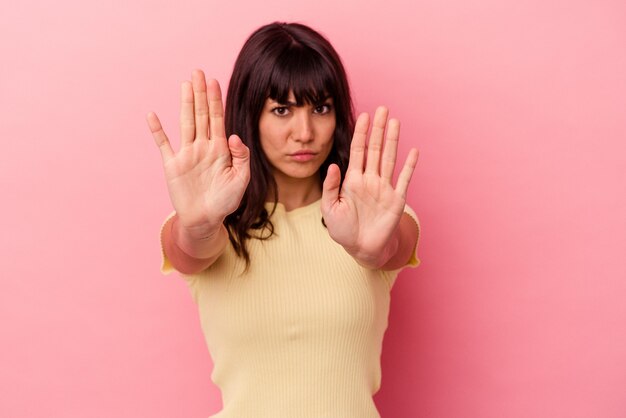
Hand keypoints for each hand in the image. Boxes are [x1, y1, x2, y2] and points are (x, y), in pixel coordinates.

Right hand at [146, 70, 249, 237]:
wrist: (206, 220)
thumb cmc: (225, 201)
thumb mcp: (241, 180)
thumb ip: (241, 157)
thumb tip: (233, 135)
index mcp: (220, 149)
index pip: (218, 119)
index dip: (216, 100)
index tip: (214, 81)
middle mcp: (203, 147)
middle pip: (201, 115)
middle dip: (200, 94)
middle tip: (198, 72)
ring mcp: (187, 154)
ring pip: (186, 123)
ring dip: (185, 103)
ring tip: (185, 84)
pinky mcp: (172, 165)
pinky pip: (163, 144)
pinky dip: (157, 131)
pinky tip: (152, 115)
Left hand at [321, 107, 417, 267]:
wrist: (362, 249)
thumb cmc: (343, 230)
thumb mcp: (329, 209)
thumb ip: (329, 187)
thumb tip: (333, 165)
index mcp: (352, 180)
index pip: (358, 151)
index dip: (361, 133)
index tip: (364, 116)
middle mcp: (370, 180)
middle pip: (376, 149)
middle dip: (379, 129)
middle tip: (382, 109)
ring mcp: (384, 188)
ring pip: (390, 159)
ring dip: (393, 140)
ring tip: (396, 121)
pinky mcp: (396, 199)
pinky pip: (404, 179)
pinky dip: (409, 165)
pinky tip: (413, 151)